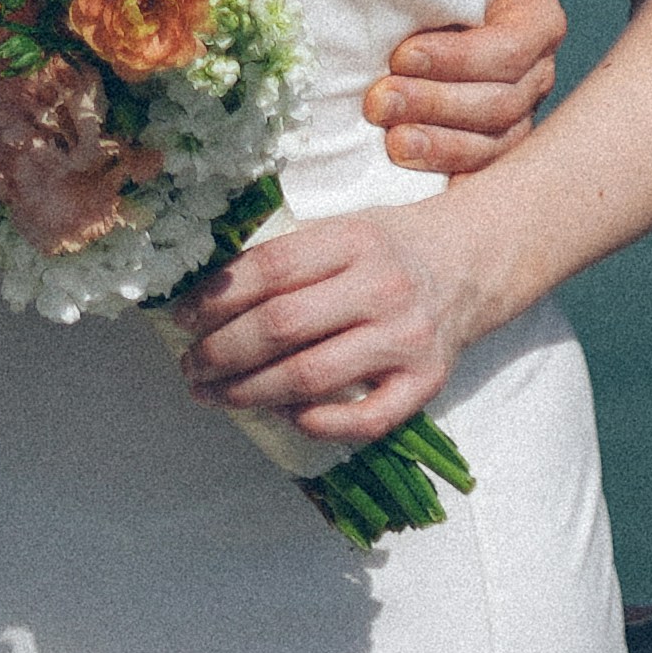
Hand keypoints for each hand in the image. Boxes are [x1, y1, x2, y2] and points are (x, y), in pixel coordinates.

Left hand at [174, 201, 506, 446]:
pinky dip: (313, 423)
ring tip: (215, 394)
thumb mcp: (341, 229)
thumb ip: (286, 259)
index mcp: (354, 240)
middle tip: (190, 366)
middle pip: (282, 328)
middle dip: (221, 352)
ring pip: (311, 377)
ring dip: (249, 392)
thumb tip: (205, 300)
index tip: (182, 318)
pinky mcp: (427, 383)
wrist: (469, 263)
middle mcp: (383, 288)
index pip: (269, 270)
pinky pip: (362, 420)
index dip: (215, 298)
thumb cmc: (387, 250)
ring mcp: (407, 339)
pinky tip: (281, 413)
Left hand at [365, 0, 561, 177]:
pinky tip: (414, 182)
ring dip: (439, 146)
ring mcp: (512, 104)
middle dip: (437, 105)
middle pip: (500, 103)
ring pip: (493, 143)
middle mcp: (532, 65)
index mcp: (535, 13)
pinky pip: (483, 170)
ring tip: (390, 143)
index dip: (460, 58)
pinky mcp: (486, 134)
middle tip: (377, 101)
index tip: (401, 53)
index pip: (511, 49)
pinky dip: (453, 178)